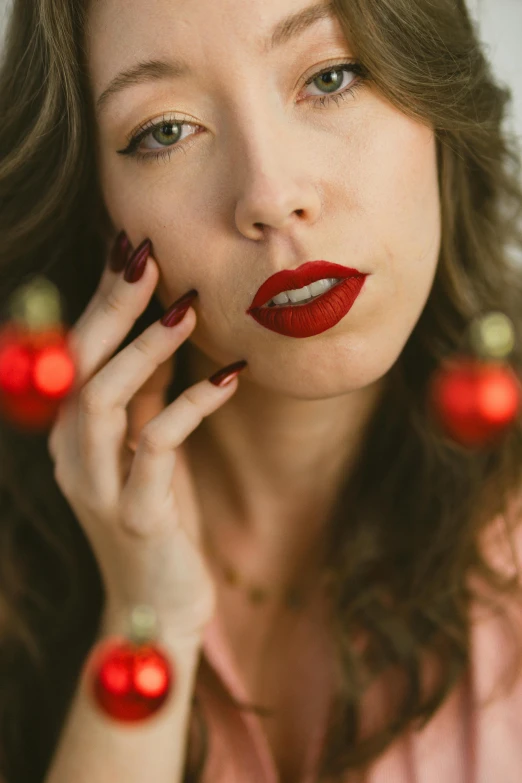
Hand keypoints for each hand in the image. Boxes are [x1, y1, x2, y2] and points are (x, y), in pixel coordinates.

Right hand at [47, 236, 245, 640]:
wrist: (159, 606)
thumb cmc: (159, 516)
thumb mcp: (147, 448)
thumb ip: (147, 395)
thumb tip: (163, 330)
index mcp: (72, 436)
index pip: (77, 353)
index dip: (101, 300)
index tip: (129, 248)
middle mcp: (73, 456)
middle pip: (80, 364)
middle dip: (112, 306)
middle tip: (148, 255)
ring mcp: (99, 487)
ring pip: (104, 399)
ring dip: (145, 347)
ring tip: (187, 306)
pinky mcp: (138, 516)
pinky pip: (158, 446)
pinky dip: (193, 403)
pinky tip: (231, 376)